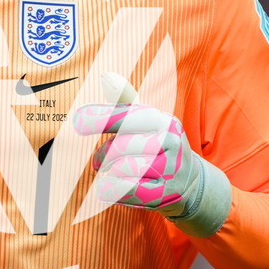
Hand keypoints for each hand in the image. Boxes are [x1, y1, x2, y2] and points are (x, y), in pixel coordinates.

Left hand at [73, 72, 231, 236]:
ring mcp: (171, 168)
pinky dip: (111, 189)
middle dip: (104, 154)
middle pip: (122, 145)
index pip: (128, 116)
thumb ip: (125, 103)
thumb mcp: (147, 124)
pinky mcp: (165, 193)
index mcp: (163, 121)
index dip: (101, 118)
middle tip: (97, 162)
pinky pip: (127, 189)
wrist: (190, 182)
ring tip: (111, 174)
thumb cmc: (157, 148)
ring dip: (110, 172)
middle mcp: (171, 141)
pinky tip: (108, 188)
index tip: (78, 120)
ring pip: (124, 168)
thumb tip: (106, 76)